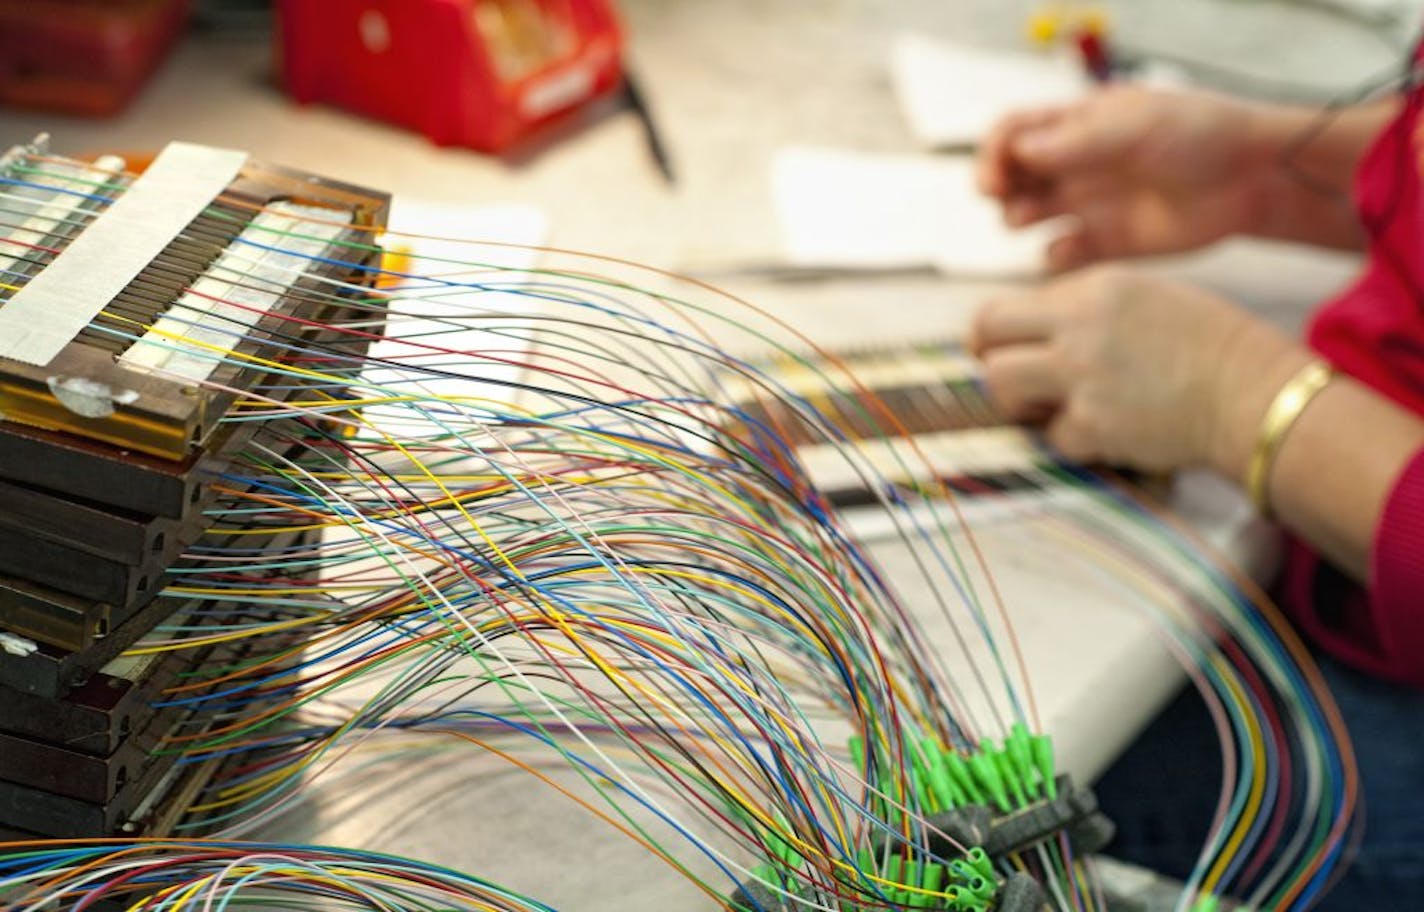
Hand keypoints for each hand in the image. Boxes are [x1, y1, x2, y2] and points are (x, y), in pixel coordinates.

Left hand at [969, 266, 1305, 474]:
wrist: (1254, 394)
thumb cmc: (1212, 347)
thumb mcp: (1147, 297)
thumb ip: (1086, 306)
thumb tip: (1031, 329)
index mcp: (1096, 288)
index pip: (1006, 306)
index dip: (994, 334)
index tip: (997, 350)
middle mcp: (1080, 325)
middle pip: (987, 336)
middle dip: (989, 360)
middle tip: (1008, 380)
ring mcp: (1082, 375)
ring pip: (1000, 383)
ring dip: (1019, 400)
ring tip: (1055, 406)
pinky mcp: (1092, 424)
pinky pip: (1052, 435)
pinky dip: (1074, 438)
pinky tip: (1109, 429)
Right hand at [977, 86, 1273, 270]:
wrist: (1250, 178)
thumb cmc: (1200, 135)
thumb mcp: (1135, 126)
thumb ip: (1076, 142)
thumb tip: (1020, 152)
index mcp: (1077, 126)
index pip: (1011, 134)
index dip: (992, 154)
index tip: (994, 178)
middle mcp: (1075, 165)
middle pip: (1011, 176)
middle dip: (998, 189)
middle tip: (1005, 200)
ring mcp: (1088, 205)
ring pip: (1026, 215)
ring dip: (1017, 218)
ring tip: (1033, 219)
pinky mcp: (1106, 243)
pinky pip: (1060, 256)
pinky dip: (1052, 258)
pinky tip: (1068, 251)